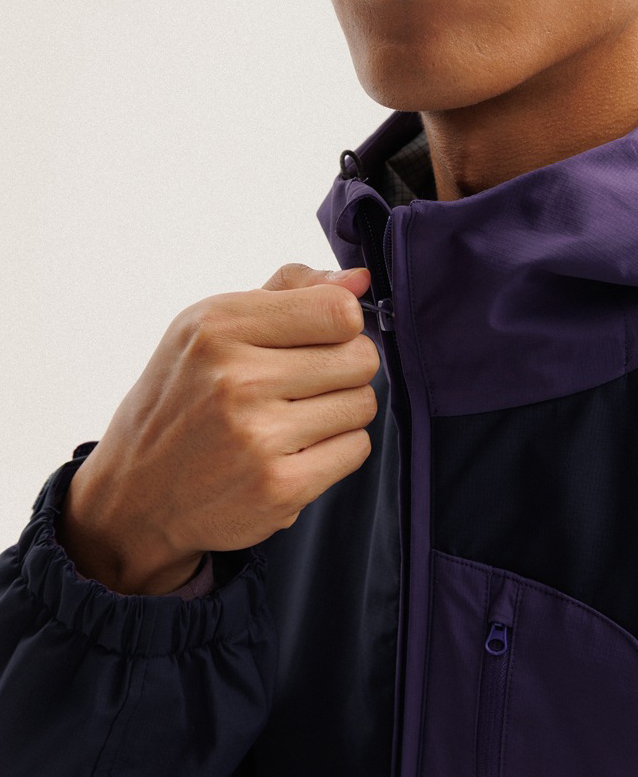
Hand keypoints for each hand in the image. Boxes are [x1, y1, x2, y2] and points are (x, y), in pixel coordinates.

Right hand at [57, 263, 377, 593]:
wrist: (135, 495)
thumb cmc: (184, 397)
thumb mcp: (213, 326)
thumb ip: (291, 291)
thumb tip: (361, 281)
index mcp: (218, 326)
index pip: (340, 311)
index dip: (342, 325)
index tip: (318, 339)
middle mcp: (236, 378)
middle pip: (361, 357)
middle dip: (344, 368)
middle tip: (305, 384)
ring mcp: (257, 437)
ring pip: (363, 404)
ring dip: (341, 411)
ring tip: (295, 417)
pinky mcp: (279, 488)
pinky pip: (356, 449)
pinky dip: (336, 450)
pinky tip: (296, 451)